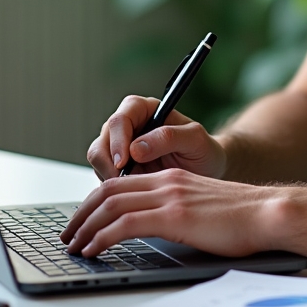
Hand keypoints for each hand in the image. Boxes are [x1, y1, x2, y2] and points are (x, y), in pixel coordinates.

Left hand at [60, 168, 285, 257]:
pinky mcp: (173, 216)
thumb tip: (158, 231)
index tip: (82, 221)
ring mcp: (169, 197)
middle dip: (81, 214)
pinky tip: (94, 250)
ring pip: (111, 205)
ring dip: (85, 227)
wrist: (267, 213)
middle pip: (108, 191)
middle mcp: (167, 182)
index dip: (94, 201)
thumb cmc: (241, 218)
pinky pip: (125, 224)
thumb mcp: (201, 208)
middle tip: (67, 235)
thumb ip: (177, 211)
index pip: (121, 183)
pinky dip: (102, 237)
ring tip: (74, 246)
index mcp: (172, 178)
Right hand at [86, 95, 227, 180]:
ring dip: (110, 178)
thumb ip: (169, 137)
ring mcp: (120, 149)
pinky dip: (113, 190)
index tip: (124, 162)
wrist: (207, 171)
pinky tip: (132, 196)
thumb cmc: (203, 150)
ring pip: (98, 161)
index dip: (117, 141)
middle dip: (108, 164)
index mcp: (144, 110)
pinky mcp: (119, 170)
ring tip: (134, 189)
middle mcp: (128, 127)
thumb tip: (136, 148)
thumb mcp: (195, 139)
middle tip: (124, 182)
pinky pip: (104, 179)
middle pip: (102, 141)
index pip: (119, 119)